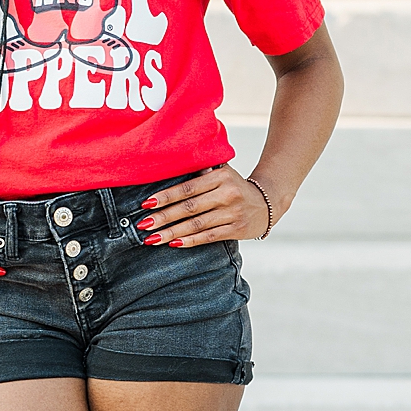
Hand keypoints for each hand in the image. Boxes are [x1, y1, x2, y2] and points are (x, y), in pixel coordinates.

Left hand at [133, 166, 274, 247]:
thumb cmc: (235, 187)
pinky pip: (209, 236)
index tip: (146, 204)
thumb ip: (202, 171)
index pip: (188, 188)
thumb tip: (173, 166)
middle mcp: (228, 194)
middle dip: (164, 217)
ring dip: (172, 232)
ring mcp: (233, 213)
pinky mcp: (236, 229)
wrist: (267, 203)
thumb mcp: (223, 172)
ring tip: (152, 238)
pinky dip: (191, 240)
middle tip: (143, 224)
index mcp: (221, 177)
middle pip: (190, 207)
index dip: (166, 196)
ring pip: (197, 224)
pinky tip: (174, 244)